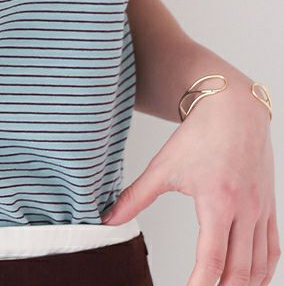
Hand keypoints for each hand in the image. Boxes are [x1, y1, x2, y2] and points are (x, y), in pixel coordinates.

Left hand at [99, 86, 279, 284]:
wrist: (233, 109)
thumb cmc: (198, 136)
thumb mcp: (163, 167)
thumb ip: (137, 197)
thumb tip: (109, 219)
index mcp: (217, 202)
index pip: (212, 260)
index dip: (201, 284)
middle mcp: (244, 210)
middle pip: (239, 271)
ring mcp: (260, 210)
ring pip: (259, 264)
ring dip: (244, 285)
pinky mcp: (269, 206)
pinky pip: (273, 248)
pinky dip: (264, 270)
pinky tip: (251, 280)